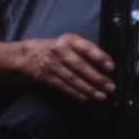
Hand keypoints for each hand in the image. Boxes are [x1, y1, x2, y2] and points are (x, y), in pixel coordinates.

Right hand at [3, 32, 117, 104]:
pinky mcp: (47, 78)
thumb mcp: (69, 42)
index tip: (111, 66)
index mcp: (69, 40)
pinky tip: (85, 98)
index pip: (86, 48)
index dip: (99, 57)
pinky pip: (63, 87)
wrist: (28, 55)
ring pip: (73, 79)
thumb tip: (105, 65)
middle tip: (110, 87)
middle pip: (80, 66)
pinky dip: (75, 94)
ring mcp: (52, 65)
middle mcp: (60, 51)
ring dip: (88, 89)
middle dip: (97, 78)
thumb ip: (85, 50)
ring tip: (101, 96)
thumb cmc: (55, 48)